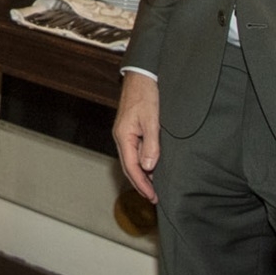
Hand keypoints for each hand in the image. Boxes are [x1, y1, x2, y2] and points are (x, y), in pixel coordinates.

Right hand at [112, 71, 160, 201]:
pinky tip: (151, 167)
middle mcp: (121, 137)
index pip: (132, 167)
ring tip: (154, 187)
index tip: (153, 196)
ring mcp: (125, 133)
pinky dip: (142, 163)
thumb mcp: (152, 120)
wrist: (141, 76)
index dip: (142, 184)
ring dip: (141, 175)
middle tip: (154, 198)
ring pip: (131, 160)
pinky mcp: (130, 129)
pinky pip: (134, 151)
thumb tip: (148, 167)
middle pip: (129, 166)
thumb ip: (151, 144)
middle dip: (140, 184)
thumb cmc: (146, 95)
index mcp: (123, 136)